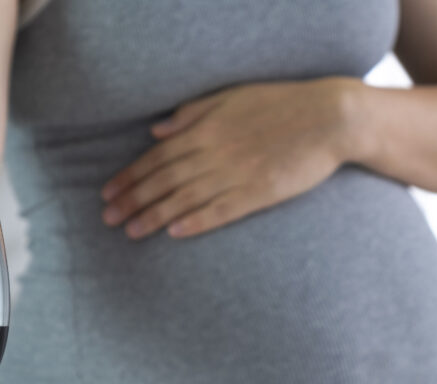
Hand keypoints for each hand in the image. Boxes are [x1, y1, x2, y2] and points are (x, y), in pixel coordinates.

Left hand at [100, 78, 362, 239]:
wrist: (329, 118)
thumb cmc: (280, 103)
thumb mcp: (231, 98)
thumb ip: (191, 115)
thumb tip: (156, 131)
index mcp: (205, 129)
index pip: (156, 157)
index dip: (129, 176)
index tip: (107, 193)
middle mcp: (214, 153)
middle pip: (163, 180)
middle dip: (131, 200)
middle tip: (107, 219)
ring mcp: (236, 174)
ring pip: (184, 198)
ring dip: (153, 216)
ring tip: (129, 232)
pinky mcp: (258, 193)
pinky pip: (220, 211)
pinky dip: (195, 222)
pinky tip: (174, 233)